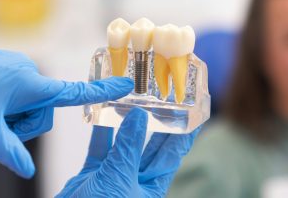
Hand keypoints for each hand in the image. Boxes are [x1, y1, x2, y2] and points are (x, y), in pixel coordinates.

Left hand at [0, 50, 133, 177]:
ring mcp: (17, 66)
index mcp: (33, 85)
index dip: (104, 91)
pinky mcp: (7, 64)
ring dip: (14, 113)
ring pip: (30, 100)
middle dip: (26, 122)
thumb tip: (25, 171)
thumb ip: (9, 152)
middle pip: (44, 109)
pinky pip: (18, 88)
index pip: (77, 92)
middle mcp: (30, 72)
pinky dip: (7, 100)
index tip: (125, 85)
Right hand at [57, 108, 200, 197]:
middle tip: (165, 100)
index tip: (194, 114)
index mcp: (152, 188)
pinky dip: (100, 132)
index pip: (174, 154)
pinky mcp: (93, 176)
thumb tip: (140, 116)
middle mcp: (137, 181)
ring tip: (134, 100)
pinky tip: (102, 113)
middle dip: (159, 123)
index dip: (185, 134)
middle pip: (152, 146)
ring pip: (125, 145)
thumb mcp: (119, 180)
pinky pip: (100, 149)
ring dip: (127, 124)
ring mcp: (115, 177)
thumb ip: (128, 148)